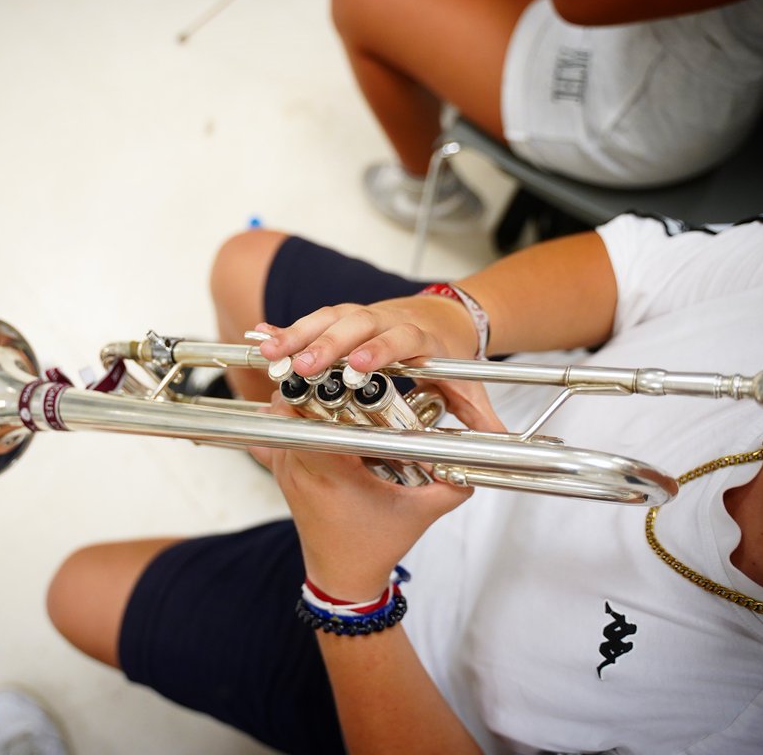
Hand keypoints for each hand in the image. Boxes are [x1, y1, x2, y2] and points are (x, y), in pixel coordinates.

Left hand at [251, 394, 474, 600]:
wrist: (343, 578)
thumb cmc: (376, 545)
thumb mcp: (420, 512)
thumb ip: (452, 482)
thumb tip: (476, 452)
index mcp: (327, 471)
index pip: (311, 414)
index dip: (327, 389)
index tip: (351, 378)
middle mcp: (298, 465)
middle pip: (290, 405)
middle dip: (316, 386)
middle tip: (348, 379)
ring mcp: (284, 467)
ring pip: (276, 413)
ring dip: (301, 398)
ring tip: (334, 389)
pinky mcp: (281, 470)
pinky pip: (270, 433)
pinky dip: (286, 417)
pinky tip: (308, 412)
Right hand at [255, 297, 506, 432]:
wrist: (445, 317)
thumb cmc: (451, 358)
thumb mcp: (469, 388)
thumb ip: (480, 416)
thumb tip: (499, 444)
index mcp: (420, 339)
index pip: (401, 338)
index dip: (380, 350)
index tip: (361, 366)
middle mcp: (387, 322)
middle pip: (356, 325)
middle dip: (329, 345)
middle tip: (304, 366)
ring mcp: (362, 318)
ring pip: (328, 319)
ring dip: (298, 335)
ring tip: (272, 355)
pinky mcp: (342, 321)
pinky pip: (312, 322)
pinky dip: (288, 331)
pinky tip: (262, 341)